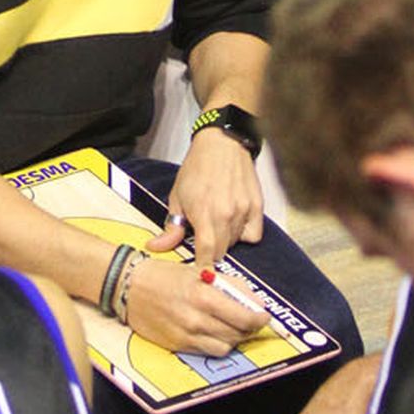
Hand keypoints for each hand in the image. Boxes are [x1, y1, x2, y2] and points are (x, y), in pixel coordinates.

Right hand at [123, 251, 268, 356]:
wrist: (128, 286)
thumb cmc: (163, 275)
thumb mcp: (198, 271)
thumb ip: (229, 285)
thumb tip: (254, 299)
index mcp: (204, 296)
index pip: (244, 317)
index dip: (259, 319)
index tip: (264, 316)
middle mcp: (197, 319)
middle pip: (237, 334)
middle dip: (250, 328)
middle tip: (252, 321)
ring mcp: (186, 335)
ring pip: (225, 346)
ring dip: (234, 338)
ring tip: (233, 327)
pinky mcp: (177, 345)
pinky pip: (207, 351)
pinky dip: (217, 344)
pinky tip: (215, 332)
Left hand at [153, 127, 265, 264]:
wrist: (222, 144)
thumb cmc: (197, 168)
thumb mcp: (177, 197)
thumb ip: (171, 227)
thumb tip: (156, 248)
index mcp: (203, 212)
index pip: (207, 252)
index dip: (202, 265)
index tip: (199, 269)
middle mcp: (226, 213)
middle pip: (222, 251)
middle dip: (211, 252)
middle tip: (204, 240)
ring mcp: (244, 210)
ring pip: (236, 243)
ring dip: (226, 240)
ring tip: (217, 222)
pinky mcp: (257, 206)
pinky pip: (253, 235)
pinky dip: (244, 234)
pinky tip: (234, 221)